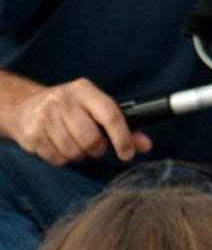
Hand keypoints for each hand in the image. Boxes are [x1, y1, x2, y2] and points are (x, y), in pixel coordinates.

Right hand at [10, 78, 152, 165]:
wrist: (26, 105)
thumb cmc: (71, 108)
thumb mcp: (95, 108)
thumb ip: (123, 126)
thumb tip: (146, 146)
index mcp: (85, 90)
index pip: (111, 115)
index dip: (122, 138)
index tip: (127, 154)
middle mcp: (64, 99)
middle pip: (91, 138)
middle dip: (97, 150)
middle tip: (95, 147)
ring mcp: (45, 115)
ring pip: (73, 151)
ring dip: (79, 155)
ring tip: (76, 145)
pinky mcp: (31, 132)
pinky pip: (56, 158)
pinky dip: (62, 159)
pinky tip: (60, 147)